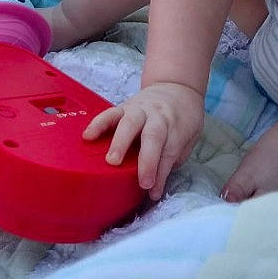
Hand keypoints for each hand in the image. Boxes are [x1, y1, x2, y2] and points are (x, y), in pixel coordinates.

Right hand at [84, 81, 204, 201]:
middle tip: (141, 181)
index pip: (170, 151)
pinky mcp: (124, 106)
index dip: (162, 173)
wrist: (177, 86)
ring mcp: (141, 109)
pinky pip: (110, 113)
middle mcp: (159, 116)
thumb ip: (176, 155)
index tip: (154, 192)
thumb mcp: (190, 137)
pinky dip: (98, 124)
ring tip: (111, 161)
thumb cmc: (182, 118)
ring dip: (120, 142)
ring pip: (130, 122)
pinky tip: (88, 136)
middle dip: (147, 160)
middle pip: (153, 136)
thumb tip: (157, 180)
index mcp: (177, 126)